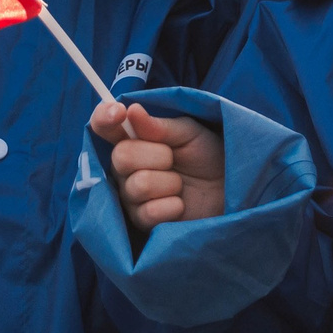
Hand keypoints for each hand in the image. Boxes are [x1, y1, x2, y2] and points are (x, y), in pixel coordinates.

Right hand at [91, 102, 225, 226]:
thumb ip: (160, 126)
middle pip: (120, 157)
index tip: (119, 112)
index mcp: (133, 140)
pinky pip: (148, 211)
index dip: (103, 117)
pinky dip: (172, 206)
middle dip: (156, 155)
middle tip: (173, 159)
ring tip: (181, 184)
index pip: (103, 126)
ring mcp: (130, 196)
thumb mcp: (190, 133)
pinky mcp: (142, 222)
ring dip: (170, 183)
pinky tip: (180, 204)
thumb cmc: (207, 156)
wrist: (229, 188)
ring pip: (138, 185)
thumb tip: (131, 110)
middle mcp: (124, 168)